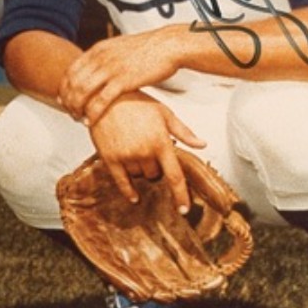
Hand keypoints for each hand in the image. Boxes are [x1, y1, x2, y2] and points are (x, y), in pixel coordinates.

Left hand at [59, 27, 181, 124]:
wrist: (169, 45)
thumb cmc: (147, 49)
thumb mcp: (119, 47)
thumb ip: (105, 57)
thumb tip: (96, 67)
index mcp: (98, 50)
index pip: (70, 70)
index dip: (63, 87)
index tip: (62, 99)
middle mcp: (100, 58)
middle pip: (72, 83)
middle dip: (68, 101)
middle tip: (70, 113)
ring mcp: (110, 69)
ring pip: (82, 92)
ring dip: (76, 108)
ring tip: (78, 119)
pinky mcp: (123, 81)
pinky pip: (100, 101)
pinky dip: (92, 113)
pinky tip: (90, 121)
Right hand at [87, 93, 205, 212]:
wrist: (104, 97)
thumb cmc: (136, 102)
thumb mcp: (164, 113)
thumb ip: (184, 131)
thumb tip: (202, 144)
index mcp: (161, 142)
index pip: (174, 176)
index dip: (180, 195)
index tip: (183, 209)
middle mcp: (144, 152)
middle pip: (154, 175)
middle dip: (155, 167)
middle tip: (149, 150)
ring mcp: (126, 156)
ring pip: (139, 176)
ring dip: (140, 169)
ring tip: (135, 149)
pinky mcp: (110, 158)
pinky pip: (121, 181)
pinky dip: (128, 190)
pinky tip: (133, 196)